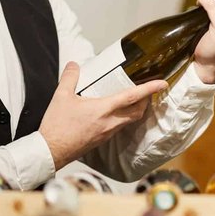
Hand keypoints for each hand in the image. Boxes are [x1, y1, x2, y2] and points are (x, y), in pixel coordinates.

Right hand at [39, 62, 167, 170]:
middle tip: (148, 90)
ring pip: (129, 120)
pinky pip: (120, 127)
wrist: (52, 151)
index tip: (162, 83)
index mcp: (103, 110)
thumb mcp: (61, 96)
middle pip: (137, 112)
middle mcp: (110, 122)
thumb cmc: (58, 125)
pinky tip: (114, 112)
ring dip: (136, 109)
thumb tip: (74, 64)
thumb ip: (70, 77)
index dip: (149, 89)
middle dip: (147, 100)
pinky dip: (124, 117)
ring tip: (133, 98)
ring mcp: (107, 133)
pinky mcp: (102, 140)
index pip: (132, 97)